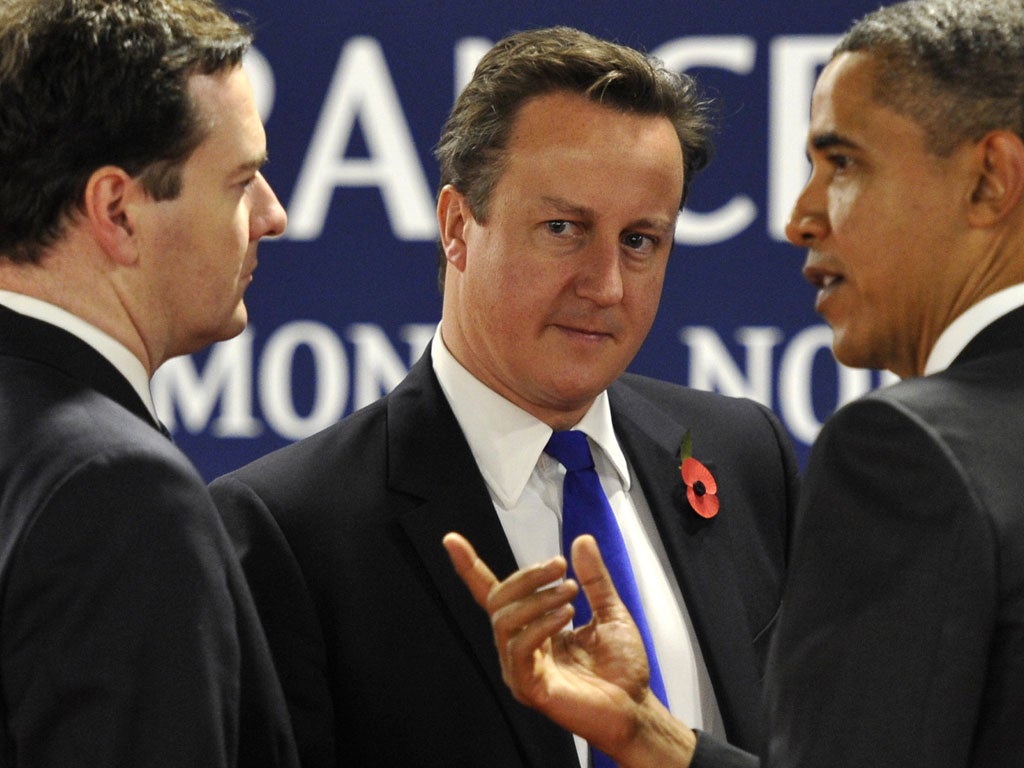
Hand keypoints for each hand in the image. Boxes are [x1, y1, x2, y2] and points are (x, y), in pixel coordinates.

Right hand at [442, 532, 696, 766]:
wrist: (636, 708)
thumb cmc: (622, 668)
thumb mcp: (611, 611)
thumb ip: (594, 579)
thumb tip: (580, 541)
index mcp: (533, 627)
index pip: (494, 595)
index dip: (471, 568)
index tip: (452, 540)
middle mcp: (520, 646)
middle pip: (499, 601)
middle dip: (527, 576)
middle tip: (560, 566)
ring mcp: (521, 668)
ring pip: (505, 621)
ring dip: (537, 598)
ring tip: (570, 591)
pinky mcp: (529, 687)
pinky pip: (519, 648)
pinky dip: (540, 625)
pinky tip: (566, 615)